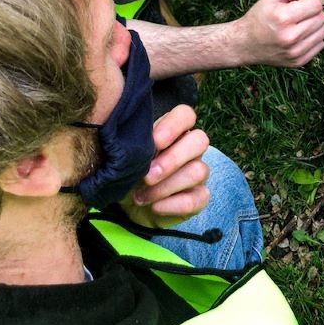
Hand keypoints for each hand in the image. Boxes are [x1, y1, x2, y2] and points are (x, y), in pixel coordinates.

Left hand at [120, 105, 210, 228]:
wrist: (127, 209)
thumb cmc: (126, 175)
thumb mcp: (123, 159)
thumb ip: (131, 147)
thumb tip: (133, 148)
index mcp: (172, 132)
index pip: (186, 115)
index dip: (174, 126)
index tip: (154, 143)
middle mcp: (190, 149)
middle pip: (200, 140)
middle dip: (172, 159)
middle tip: (147, 176)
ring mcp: (197, 172)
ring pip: (199, 171)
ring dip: (166, 186)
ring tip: (141, 197)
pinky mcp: (199, 197)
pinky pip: (199, 198)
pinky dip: (174, 204)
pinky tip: (155, 207)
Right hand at [236, 0, 323, 66]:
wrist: (245, 43)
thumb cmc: (260, 16)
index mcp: (283, 18)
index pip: (316, 4)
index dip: (309, 1)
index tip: (297, 4)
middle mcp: (290, 37)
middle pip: (321, 18)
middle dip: (312, 13)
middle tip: (296, 15)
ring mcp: (295, 52)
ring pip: (323, 32)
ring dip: (314, 26)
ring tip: (298, 26)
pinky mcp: (298, 62)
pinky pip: (320, 45)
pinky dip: (312, 39)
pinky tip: (299, 37)